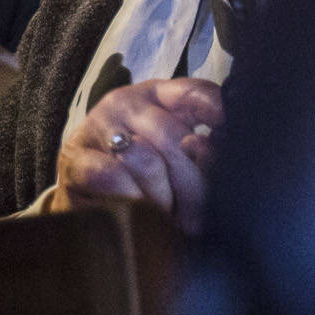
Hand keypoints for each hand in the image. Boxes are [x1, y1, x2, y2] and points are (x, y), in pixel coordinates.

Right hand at [52, 78, 223, 234]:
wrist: (87, 196)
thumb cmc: (142, 176)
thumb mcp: (177, 161)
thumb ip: (202, 153)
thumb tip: (209, 153)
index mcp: (159, 95)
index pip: (196, 95)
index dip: (220, 118)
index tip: (239, 146)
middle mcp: (128, 102)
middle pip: (173, 138)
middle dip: (191, 187)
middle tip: (197, 218)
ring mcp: (97, 125)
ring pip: (146, 161)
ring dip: (162, 199)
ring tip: (168, 219)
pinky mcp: (74, 157)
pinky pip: (113, 177)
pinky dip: (132, 201)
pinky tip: (139, 213)